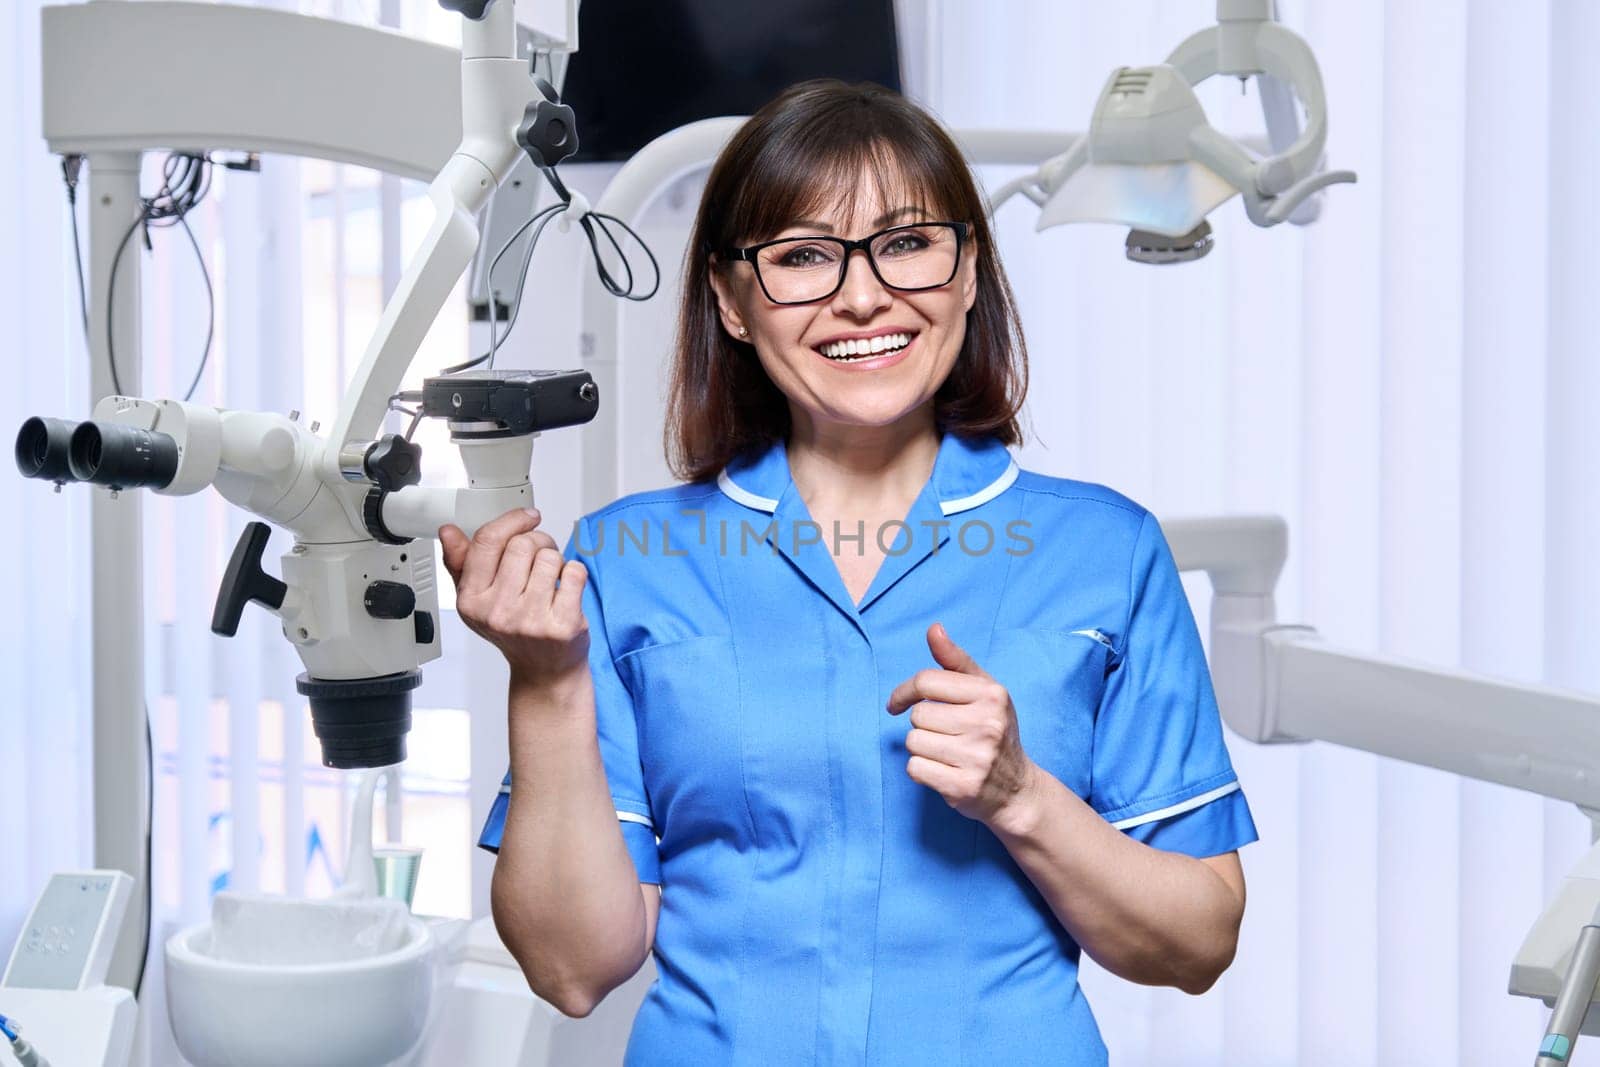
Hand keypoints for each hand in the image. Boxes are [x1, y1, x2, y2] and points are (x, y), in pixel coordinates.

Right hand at [438, 508, 589, 693]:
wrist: (545, 671)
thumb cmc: (515, 630)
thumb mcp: (479, 599)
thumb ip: (461, 563)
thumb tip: (447, 532)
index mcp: (471, 600)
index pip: (487, 542)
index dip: (511, 521)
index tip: (527, 517)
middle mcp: (498, 612)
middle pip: (523, 544)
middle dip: (538, 542)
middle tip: (541, 558)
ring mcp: (530, 620)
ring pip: (550, 556)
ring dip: (556, 560)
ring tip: (551, 579)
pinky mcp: (561, 624)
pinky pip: (574, 572)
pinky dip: (575, 574)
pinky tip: (566, 590)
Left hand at [886, 622, 1040, 829]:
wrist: (1017, 789)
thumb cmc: (994, 731)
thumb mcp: (984, 691)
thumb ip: (955, 660)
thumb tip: (933, 629)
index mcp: (992, 694)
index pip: (926, 681)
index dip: (903, 692)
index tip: (897, 704)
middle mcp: (987, 724)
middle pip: (918, 715)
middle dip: (922, 725)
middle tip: (944, 734)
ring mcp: (977, 757)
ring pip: (914, 742)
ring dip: (922, 748)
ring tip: (946, 752)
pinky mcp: (963, 787)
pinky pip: (915, 769)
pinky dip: (921, 770)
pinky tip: (943, 770)